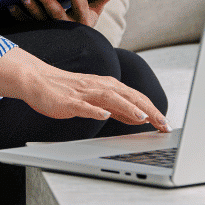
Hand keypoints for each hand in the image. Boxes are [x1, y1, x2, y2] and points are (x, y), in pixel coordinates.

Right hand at [0, 47, 169, 130]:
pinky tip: (104, 116)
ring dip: (127, 107)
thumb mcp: (97, 98)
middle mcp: (98, 86)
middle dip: (148, 110)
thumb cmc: (67, 90)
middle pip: (128, 95)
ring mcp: (83, 93)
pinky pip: (83, 106)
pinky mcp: (68, 101)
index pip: (135, 96)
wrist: (38, 80)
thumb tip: (139, 116)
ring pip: (109, 98)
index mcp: (106, 85)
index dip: (152, 109)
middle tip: (163, 124)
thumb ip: (116, 107)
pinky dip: (95, 110)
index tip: (165, 123)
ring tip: (142, 118)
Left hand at [8, 0, 123, 26]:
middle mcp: (66, 27)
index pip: (81, 7)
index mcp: (83, 20)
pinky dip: (19, 15)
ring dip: (31, 9)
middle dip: (49, 3)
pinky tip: (11, 5)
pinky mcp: (37, 31)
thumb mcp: (96, 10)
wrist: (73, 46)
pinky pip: (27, 23)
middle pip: (57, 15)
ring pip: (40, 20)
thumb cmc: (83, 20)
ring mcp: (51, 30)